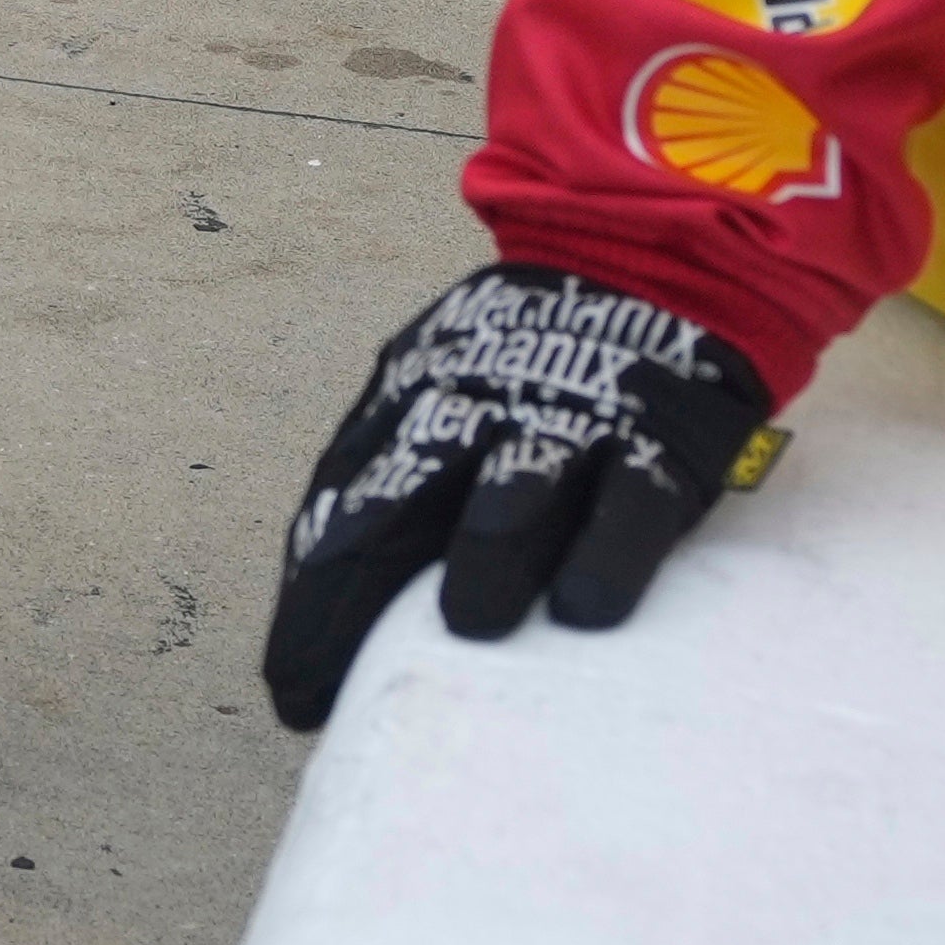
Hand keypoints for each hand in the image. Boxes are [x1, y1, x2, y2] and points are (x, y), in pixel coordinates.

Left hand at [262, 262, 777, 734]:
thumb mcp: (442, 382)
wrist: (650, 258)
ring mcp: (565, 423)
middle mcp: (473, 409)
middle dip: (354, 598)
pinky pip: (629, 503)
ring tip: (466, 628)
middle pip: (396, 506)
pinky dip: (606, 554)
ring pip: (510, 493)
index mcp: (412, 398)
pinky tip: (584, 610)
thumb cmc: (528, 357)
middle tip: (336, 683)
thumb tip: (328, 584)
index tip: (289, 686)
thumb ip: (395, 465)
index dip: (312, 598)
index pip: (341, 504)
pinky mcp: (655, 440)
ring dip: (485, 559)